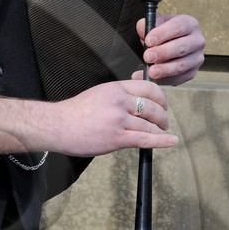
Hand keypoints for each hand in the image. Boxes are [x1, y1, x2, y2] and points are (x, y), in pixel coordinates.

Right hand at [55, 80, 175, 157]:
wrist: (57, 125)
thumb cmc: (74, 112)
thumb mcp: (99, 94)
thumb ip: (118, 95)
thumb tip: (136, 100)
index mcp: (116, 88)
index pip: (148, 88)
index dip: (161, 97)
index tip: (163, 104)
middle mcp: (120, 101)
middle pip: (153, 107)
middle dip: (162, 116)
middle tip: (163, 121)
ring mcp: (119, 120)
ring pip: (150, 125)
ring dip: (160, 129)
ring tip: (162, 132)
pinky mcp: (117, 138)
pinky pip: (145, 139)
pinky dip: (162, 141)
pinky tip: (171, 141)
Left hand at [135, 12, 204, 84]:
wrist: (170, 46)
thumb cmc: (164, 34)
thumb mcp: (156, 25)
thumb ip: (148, 25)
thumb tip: (142, 27)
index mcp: (189, 24)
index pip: (178, 27)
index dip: (163, 34)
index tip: (149, 41)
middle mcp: (197, 41)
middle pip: (182, 47)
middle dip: (163, 53)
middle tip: (148, 56)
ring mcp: (197, 58)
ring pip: (182, 65)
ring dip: (165, 69)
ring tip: (151, 72)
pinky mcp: (192, 72)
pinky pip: (179, 78)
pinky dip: (165, 80)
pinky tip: (153, 80)